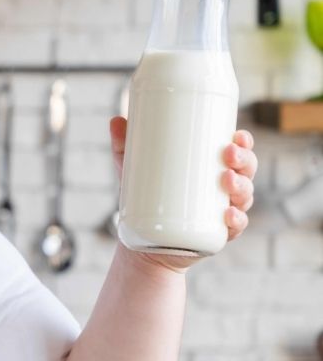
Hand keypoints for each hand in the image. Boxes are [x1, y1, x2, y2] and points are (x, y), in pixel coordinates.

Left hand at [109, 117, 257, 270]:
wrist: (145, 241)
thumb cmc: (146, 197)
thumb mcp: (135, 169)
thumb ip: (125, 145)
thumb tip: (115, 119)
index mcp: (212, 167)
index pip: (237, 151)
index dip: (244, 142)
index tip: (238, 135)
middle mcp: (225, 188)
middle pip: (245, 170)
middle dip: (243, 160)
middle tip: (228, 154)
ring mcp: (224, 211)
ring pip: (243, 196)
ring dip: (241, 186)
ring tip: (226, 179)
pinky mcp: (217, 233)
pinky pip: (235, 227)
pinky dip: (236, 220)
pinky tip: (229, 214)